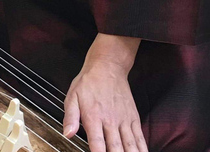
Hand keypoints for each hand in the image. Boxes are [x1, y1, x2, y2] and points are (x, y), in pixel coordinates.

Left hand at [63, 33, 147, 151]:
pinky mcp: (133, 117)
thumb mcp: (72, 97)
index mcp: (94, 117)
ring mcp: (124, 120)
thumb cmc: (88, 82)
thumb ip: (70, 117)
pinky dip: (142, 148)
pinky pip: (140, 137)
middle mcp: (110, 120)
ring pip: (130, 145)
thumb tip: (67, 134)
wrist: (108, 66)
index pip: (97, 144)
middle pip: (116, 148)